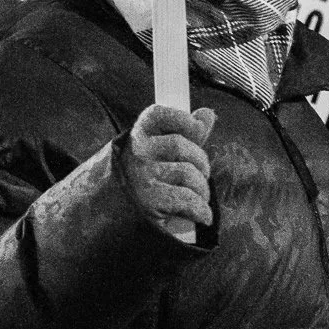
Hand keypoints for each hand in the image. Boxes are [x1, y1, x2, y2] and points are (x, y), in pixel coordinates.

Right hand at [121, 105, 216, 238]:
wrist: (120, 214)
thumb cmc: (149, 177)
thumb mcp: (163, 151)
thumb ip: (187, 133)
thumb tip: (208, 113)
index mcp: (139, 134)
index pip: (161, 114)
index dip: (184, 120)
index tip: (197, 130)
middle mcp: (137, 152)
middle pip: (181, 146)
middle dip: (201, 163)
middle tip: (201, 175)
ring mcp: (142, 176)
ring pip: (188, 174)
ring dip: (202, 190)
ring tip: (199, 197)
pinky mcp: (149, 201)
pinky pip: (188, 200)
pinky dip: (201, 210)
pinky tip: (202, 215)